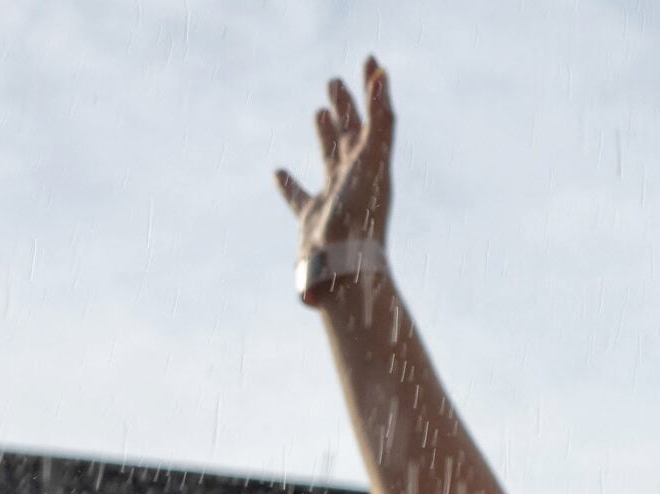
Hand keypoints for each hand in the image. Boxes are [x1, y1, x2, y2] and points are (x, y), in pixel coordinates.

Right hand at [276, 59, 394, 274]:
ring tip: (319, 112)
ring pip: (329, 160)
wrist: (346, 267)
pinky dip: (288, 183)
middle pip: (351, 136)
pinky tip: (278, 171)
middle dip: (345, 108)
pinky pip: (298, 197)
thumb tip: (381, 73)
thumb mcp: (372, 161)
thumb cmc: (359, 215)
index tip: (369, 61)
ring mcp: (334, 199)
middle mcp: (356, 180)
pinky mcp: (312, 220)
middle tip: (334, 82)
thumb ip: (380, 119)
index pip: (372, 119)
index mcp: (372, 166)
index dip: (371, 90)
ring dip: (325, 136)